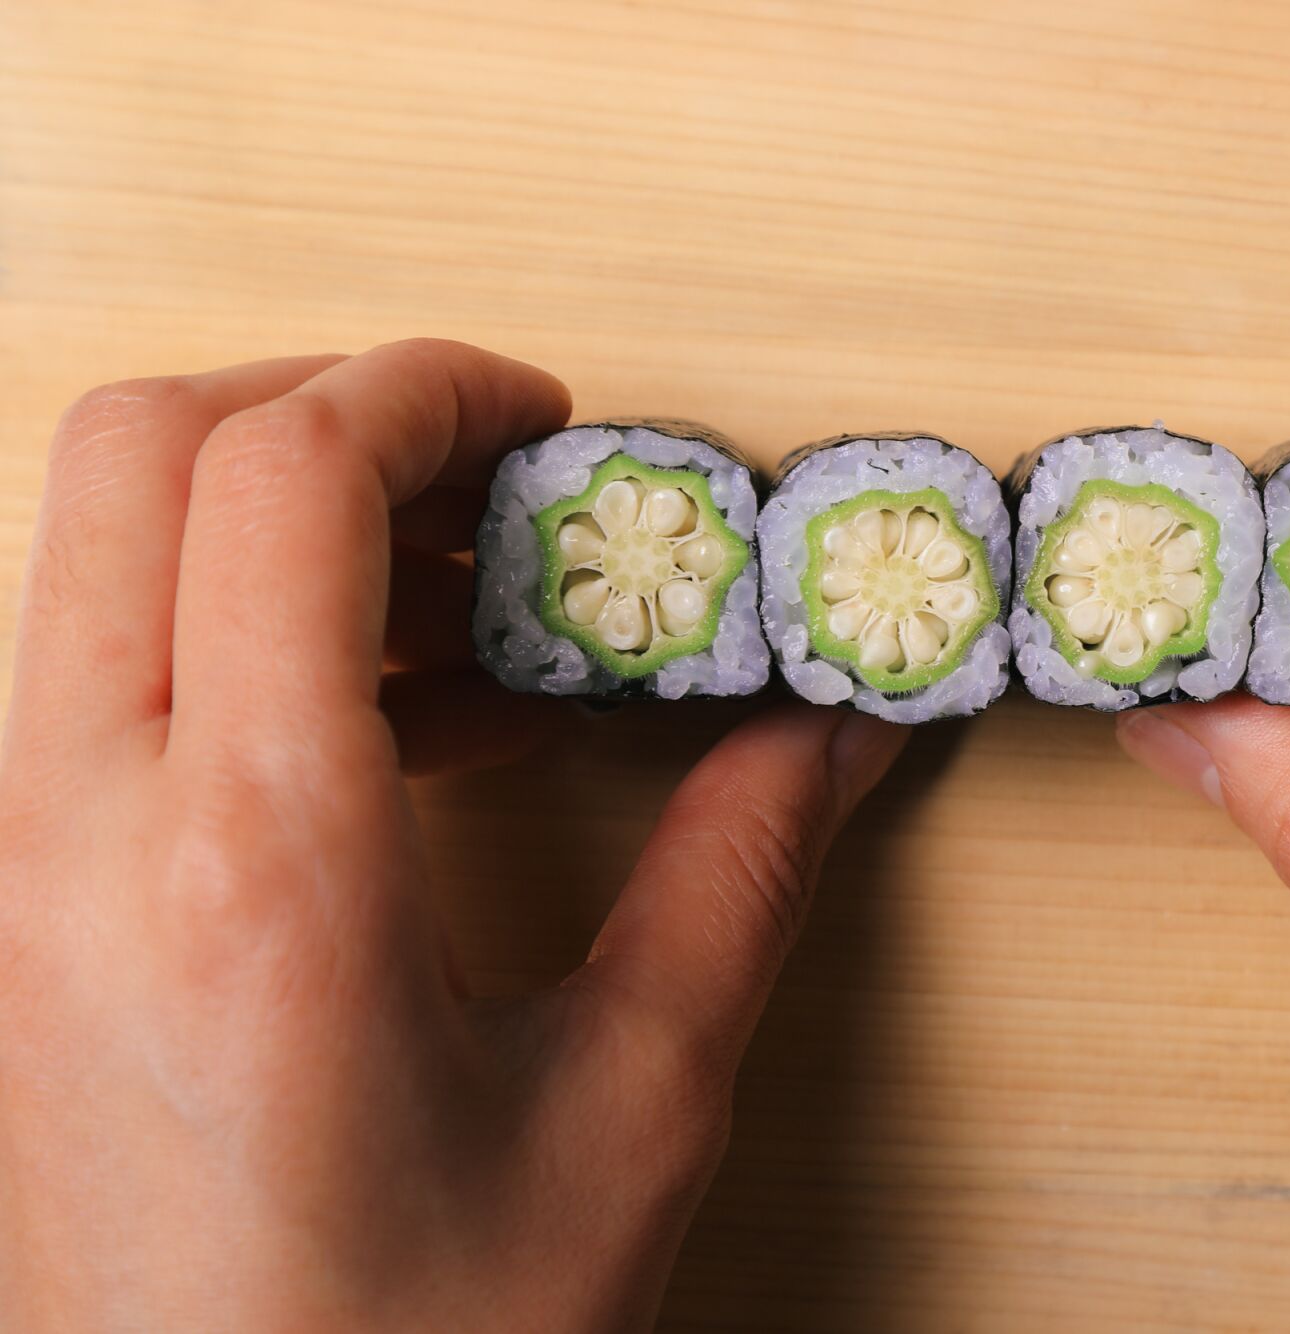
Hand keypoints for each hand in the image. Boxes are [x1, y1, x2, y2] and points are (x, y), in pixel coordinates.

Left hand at [0, 340, 904, 1329]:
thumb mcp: (630, 1108)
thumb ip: (741, 874)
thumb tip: (828, 728)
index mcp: (253, 862)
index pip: (283, 476)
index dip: (429, 387)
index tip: (549, 420)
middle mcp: (79, 834)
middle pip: (138, 451)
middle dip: (331, 403)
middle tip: (497, 475)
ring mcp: (15, 870)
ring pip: (97, 550)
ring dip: (281, 516)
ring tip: (472, 605)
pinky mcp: (15, 911)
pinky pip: (102, 673)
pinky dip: (242, 627)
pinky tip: (408, 724)